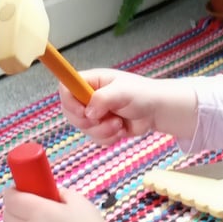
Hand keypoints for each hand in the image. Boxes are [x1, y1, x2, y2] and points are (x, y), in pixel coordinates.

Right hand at [59, 69, 196, 144]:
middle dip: (88, 122)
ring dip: (103, 131)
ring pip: (84, 129)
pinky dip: (108, 138)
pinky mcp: (102, 128)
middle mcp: (89, 97)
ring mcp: (95, 114)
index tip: (83, 111)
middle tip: (106, 118)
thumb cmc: (142, 94)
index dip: (69, 102)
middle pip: (70, 113)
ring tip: (119, 123)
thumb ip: (102, 99)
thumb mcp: (122, 92)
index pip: (65, 88)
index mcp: (91, 82)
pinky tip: (121, 130)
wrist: (157, 111)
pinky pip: (96, 139)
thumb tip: (88, 113)